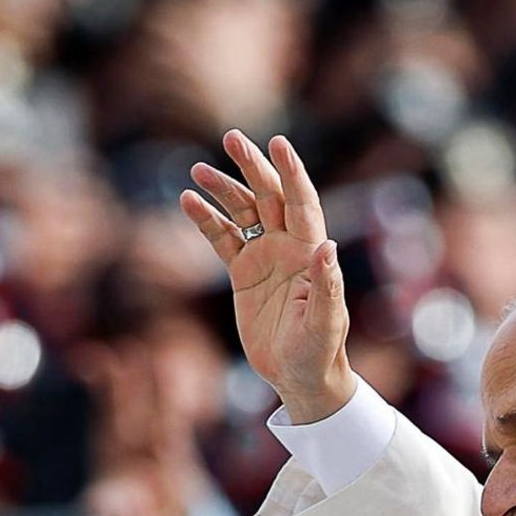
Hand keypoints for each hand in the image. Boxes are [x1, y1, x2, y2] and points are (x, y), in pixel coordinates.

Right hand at [180, 131, 352, 420]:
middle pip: (269, 195)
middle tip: (232, 138)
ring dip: (223, 189)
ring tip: (197, 170)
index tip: (278, 143)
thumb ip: (327, 285)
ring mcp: (265, 257)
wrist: (299, 377)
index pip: (301, 202)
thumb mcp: (325, 323)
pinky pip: (222, 238)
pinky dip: (206, 220)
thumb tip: (327, 246)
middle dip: (252, 167)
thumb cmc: (320, 352)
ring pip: (242, 212)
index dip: (291, 172)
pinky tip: (188, 201)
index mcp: (310, 251)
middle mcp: (288, 246)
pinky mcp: (243, 273)